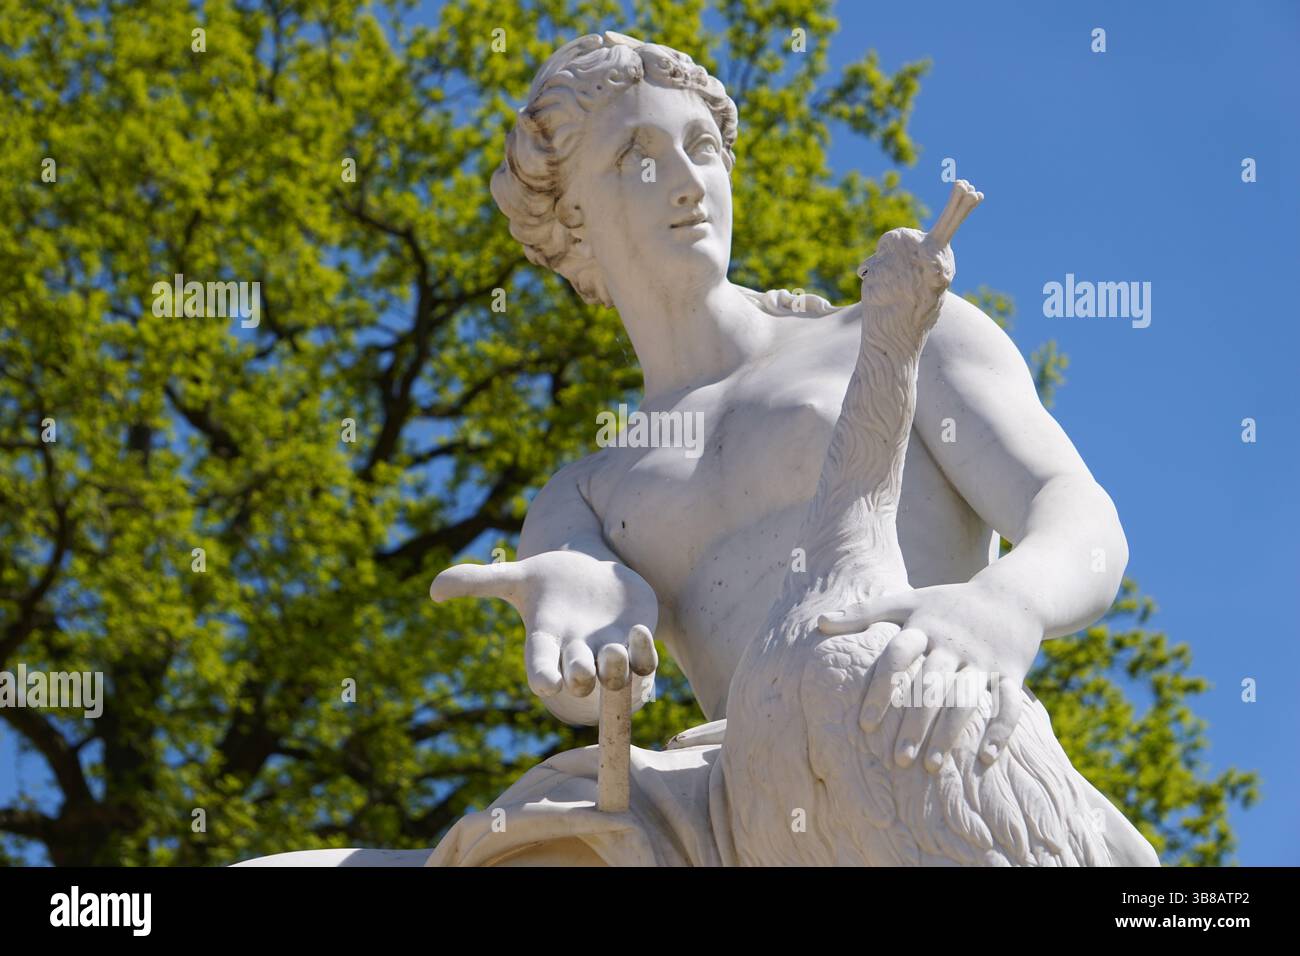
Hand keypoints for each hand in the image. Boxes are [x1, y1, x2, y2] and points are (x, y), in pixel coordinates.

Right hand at [430, 550, 658, 725]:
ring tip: (612, 651)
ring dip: (615, 667)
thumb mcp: (516, 578)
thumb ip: (478, 582)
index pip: (540, 665)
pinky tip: (639, 630)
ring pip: (616, 673)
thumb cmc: (549, 581)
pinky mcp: (637, 641)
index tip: (546, 685)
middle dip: (582, 675)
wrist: (591, 576)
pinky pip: (645, 659)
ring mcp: (610, 649)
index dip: (543, 676)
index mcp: (547, 640)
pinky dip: (643, 650)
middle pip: (580, 676)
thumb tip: (433, 588)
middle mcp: (578, 652)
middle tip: (584, 670)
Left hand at [817, 581, 1041, 771]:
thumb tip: (819, 622)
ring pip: (966, 699)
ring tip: (931, 766)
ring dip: (949, 734)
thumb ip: (863, 613)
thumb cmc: (948, 604)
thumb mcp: (908, 601)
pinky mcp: (1012, 672)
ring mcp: (983, 660)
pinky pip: (1010, 703)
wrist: (1011, 595)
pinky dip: (1001, 730)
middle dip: (914, 723)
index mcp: (925, 626)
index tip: (864, 725)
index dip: (881, 690)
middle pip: (931, 686)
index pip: (898, 657)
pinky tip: (986, 758)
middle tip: (897, 760)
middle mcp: (953, 644)